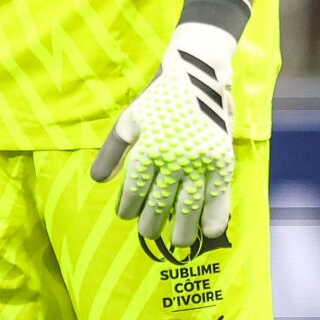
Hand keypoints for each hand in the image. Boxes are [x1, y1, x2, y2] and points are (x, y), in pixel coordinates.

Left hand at [91, 2, 240, 247]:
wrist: (197, 76)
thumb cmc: (158, 99)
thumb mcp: (129, 120)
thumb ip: (113, 151)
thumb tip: (98, 180)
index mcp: (148, 147)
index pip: (135, 186)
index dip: (129, 205)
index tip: (125, 216)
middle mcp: (173, 157)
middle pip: (161, 199)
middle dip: (152, 220)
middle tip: (147, 234)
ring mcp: (200, 160)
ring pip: (189, 202)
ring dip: (182, 226)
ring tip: (177, 243)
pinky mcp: (221, 160)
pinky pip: (219, 193)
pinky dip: (215, 214)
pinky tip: (209, 232)